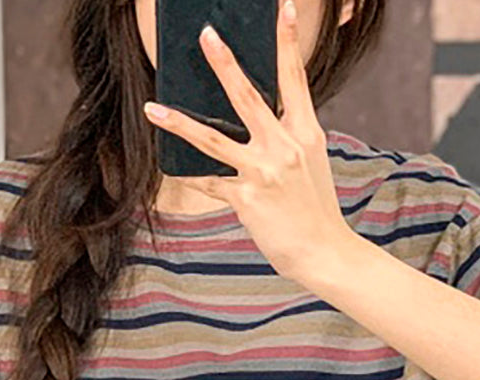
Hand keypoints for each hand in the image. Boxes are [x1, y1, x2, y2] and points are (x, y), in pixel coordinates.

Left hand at [142, 0, 353, 282]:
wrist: (326, 254)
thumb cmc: (317, 211)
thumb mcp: (312, 165)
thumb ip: (289, 139)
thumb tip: (261, 122)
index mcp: (306, 133)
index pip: (295, 78)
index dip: (287, 41)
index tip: (284, 8)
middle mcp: (285, 147)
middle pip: (247, 96)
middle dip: (224, 64)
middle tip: (206, 35)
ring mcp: (264, 171)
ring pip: (212, 140)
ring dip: (179, 122)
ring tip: (154, 108)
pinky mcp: (247, 198)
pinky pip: (210, 182)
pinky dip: (192, 176)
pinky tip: (173, 167)